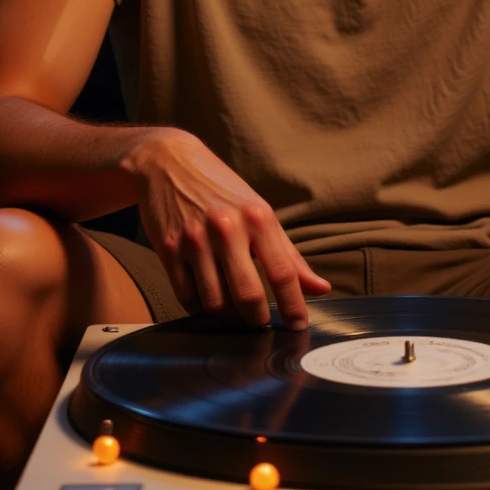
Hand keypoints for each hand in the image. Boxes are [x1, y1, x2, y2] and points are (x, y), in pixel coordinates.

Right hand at [123, 128, 329, 328]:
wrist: (169, 163)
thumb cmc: (222, 191)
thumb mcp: (260, 213)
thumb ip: (290, 255)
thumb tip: (321, 288)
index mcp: (258, 217)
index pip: (283, 272)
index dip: (294, 305)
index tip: (299, 326)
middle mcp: (227, 228)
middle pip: (248, 295)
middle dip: (258, 320)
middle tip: (261, 325)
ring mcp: (195, 240)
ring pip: (215, 302)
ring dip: (228, 317)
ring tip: (235, 313)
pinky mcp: (168, 249)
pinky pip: (186, 297)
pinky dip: (200, 308)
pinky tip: (209, 301)